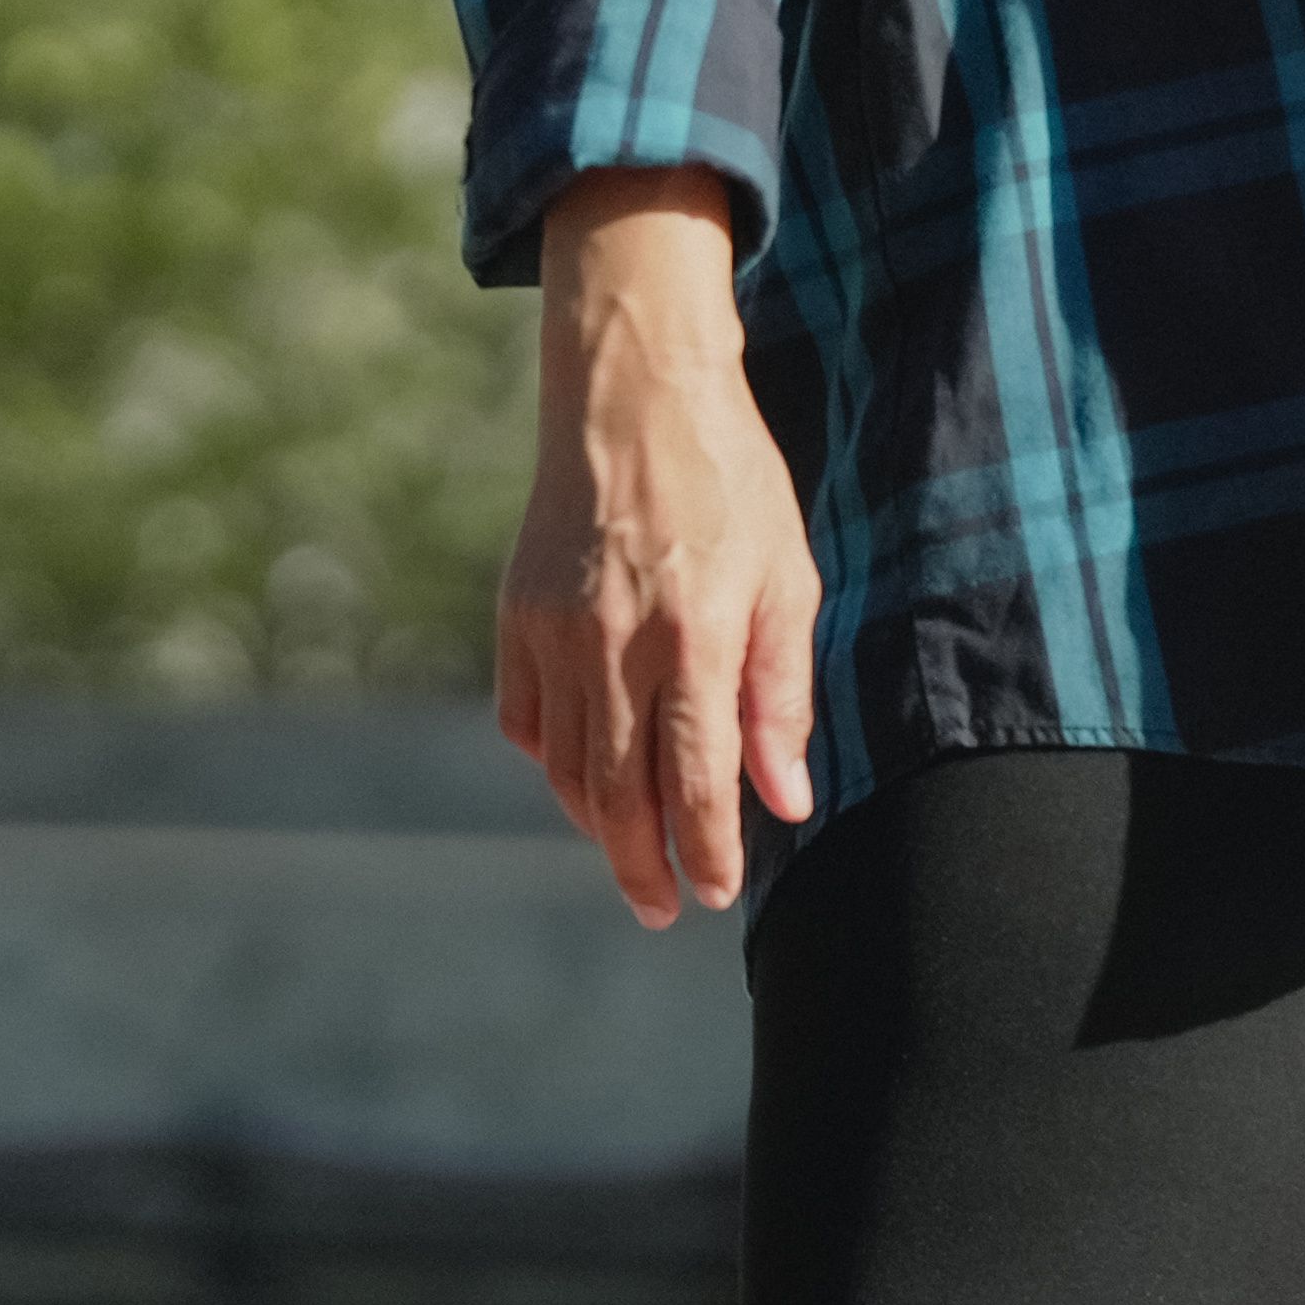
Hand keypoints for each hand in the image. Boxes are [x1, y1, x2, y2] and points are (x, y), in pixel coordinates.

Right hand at [499, 172, 822, 924]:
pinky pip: (527, 721)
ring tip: (637, 854)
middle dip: (643, 865)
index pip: (694, 779)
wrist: (631, 397)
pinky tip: (590, 777)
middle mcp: (613, 642)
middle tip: (667, 907)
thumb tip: (785, 800)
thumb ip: (783, 695)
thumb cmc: (730, 483)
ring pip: (567, 768)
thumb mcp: (789, 577)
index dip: (707, 849)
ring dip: (599, 825)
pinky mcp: (515, 618)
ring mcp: (553, 632)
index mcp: (694, 632)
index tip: (718, 893)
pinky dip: (557, 763)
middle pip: (617, 792)